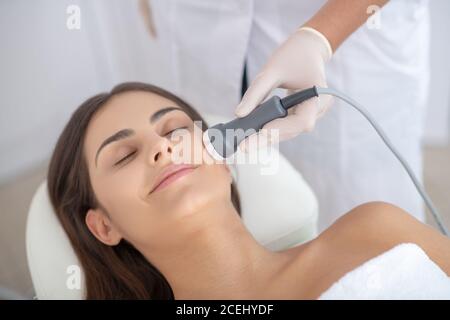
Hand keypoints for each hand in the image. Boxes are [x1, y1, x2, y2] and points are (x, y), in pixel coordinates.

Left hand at [235, 27, 333, 150]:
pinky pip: (285, 125)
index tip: (260, 132)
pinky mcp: (302, 113)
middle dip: (268, 138)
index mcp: (319, 96)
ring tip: (244, 142)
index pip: (301, 122)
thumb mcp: (271, 70)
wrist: (307, 47)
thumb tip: (239, 114)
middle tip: (243, 146)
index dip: (281, 129)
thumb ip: (256, 92)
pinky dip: (270, 128)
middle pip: (293, 130)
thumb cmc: (292, 55)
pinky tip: (252, 133)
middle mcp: (318, 109)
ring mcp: (311, 113)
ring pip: (288, 131)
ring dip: (267, 136)